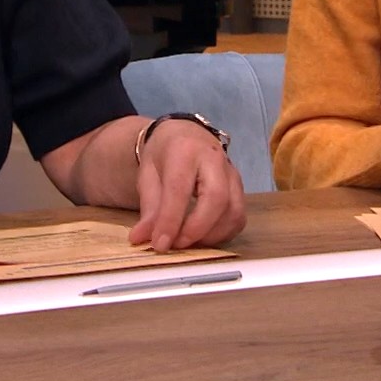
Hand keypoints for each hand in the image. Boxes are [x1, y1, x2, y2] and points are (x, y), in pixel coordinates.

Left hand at [129, 120, 245, 251]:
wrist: (185, 135)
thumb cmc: (164, 155)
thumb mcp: (147, 175)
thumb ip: (148, 208)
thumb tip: (140, 239)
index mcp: (184, 150)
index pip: (179, 188)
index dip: (170, 220)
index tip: (160, 244)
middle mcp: (214, 158)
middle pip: (216, 198)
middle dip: (197, 229)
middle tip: (176, 245)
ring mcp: (232, 172)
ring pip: (233, 211)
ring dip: (211, 235)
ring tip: (188, 242)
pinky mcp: (240, 187)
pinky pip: (238, 217)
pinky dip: (223, 234)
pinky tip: (203, 237)